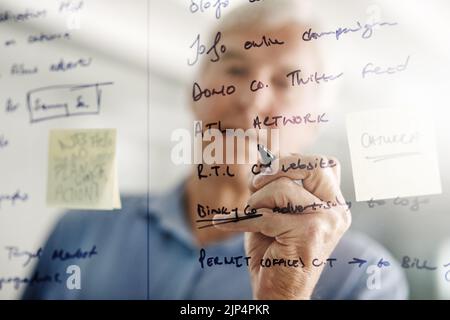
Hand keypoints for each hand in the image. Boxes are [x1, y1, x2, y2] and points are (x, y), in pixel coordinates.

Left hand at [213, 154, 351, 298]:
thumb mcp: (277, 212)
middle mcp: (336, 211)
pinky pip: (264, 216)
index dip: (293, 160)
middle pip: (312, 166)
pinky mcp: (309, 233)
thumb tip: (262, 160)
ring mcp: (326, 221)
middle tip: (256, 183)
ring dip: (256, 201)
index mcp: (333, 204)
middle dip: (277, 168)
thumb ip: (276, 186)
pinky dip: (238, 220)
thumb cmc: (275, 250)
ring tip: (251, 217)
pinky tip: (223, 222)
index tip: (268, 169)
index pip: (323, 164)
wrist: (279, 292)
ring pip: (283, 188)